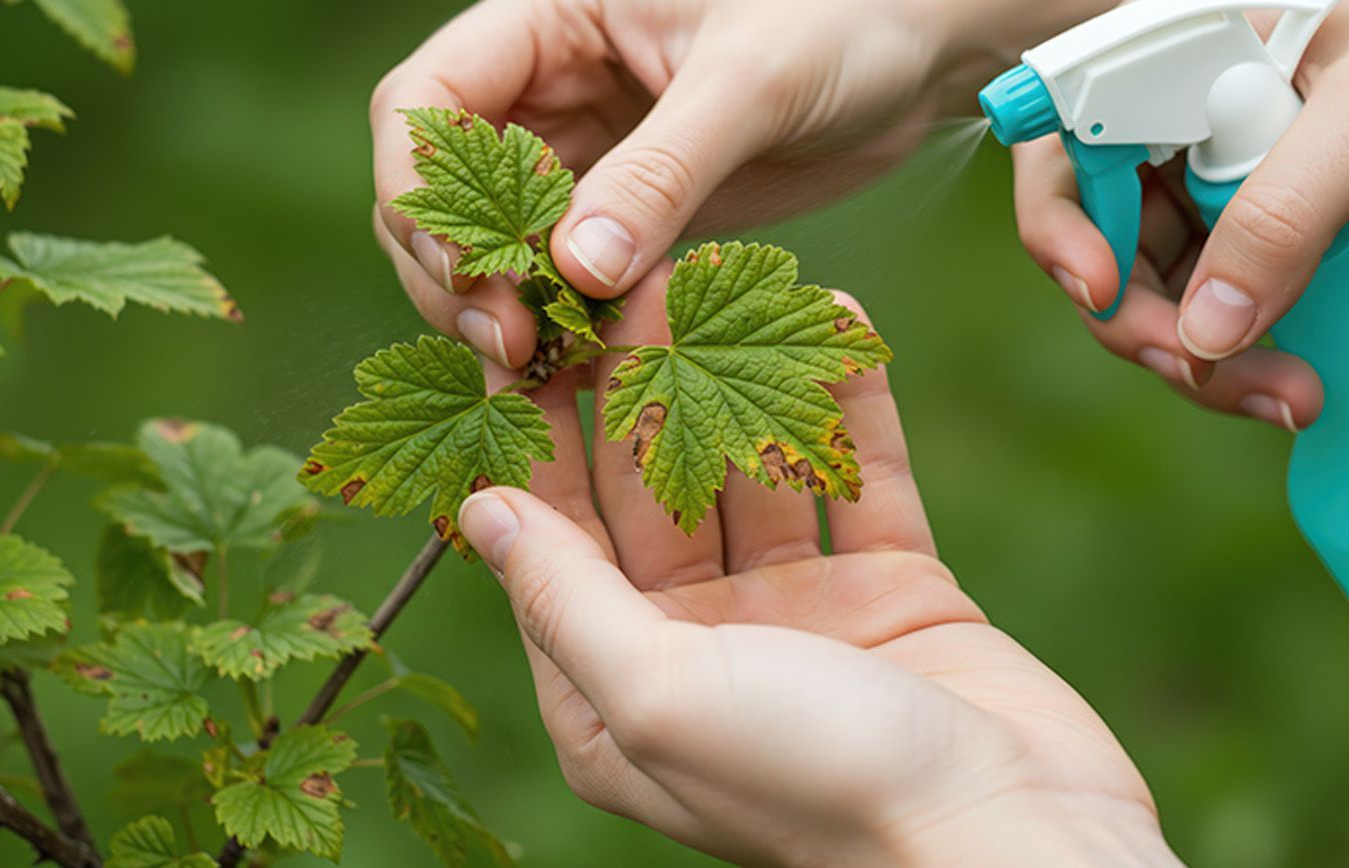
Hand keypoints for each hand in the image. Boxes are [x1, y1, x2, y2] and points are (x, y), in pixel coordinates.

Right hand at [371, 0, 1109, 366]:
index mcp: (545, 21)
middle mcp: (546, 87)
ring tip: (548, 374)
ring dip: (509, 311)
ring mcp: (586, 154)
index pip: (424, 105)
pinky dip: (573, 324)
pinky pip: (574, 276)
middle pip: (442, 193)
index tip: (473, 274)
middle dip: (458, 273)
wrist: (926, 44)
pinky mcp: (636, 210)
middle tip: (514, 347)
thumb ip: (663, 170)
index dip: (422, 194)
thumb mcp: (752, 81)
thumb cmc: (846, 14)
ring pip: (499, 246)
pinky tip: (592, 374)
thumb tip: (573, 273)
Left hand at [456, 275, 1179, 866]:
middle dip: (637, 386)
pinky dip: (850, 400)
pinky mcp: (896, 591)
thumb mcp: (658, 693)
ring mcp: (800, 618)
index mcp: (615, 698)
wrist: (1017, 838)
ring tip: (726, 275)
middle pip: (650, 493)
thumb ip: (567, 599)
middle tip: (628, 274)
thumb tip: (479, 510)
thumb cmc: (818, 784)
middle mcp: (698, 653)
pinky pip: (861, 475)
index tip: (517, 331)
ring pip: (756, 469)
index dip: (533, 438)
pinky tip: (836, 313)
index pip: (553, 544)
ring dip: (741, 376)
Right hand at [1014, 0, 1348, 430]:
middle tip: (1208, 374)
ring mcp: (1244, 185)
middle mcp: (1200, 121)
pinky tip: (1294, 385)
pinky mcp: (1296, 237)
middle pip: (1109, 237)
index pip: (1074, 143)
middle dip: (1144, 321)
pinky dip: (1248, 361)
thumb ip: (1283, 211)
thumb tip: (1204, 334)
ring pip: (1170, 291)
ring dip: (1203, 361)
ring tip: (1287, 399)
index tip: (1101, 294)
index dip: (1064, 224)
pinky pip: (1235, 312)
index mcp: (1191, 59)